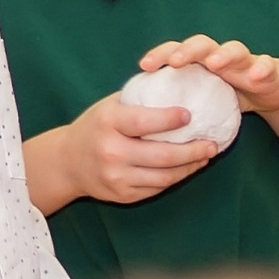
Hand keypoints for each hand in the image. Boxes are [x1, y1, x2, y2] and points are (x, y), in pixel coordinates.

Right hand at [50, 92, 219, 205]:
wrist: (67, 162)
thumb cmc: (95, 126)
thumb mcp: (110, 106)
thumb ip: (140, 98)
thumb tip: (180, 83)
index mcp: (108, 123)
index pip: (143, 122)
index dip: (168, 119)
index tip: (190, 114)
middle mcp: (111, 152)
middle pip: (160, 155)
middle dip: (192, 150)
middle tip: (212, 143)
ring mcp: (116, 177)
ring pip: (163, 176)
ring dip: (190, 166)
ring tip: (206, 155)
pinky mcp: (122, 195)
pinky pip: (156, 188)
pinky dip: (176, 177)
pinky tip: (189, 167)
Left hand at [141, 34, 278, 115]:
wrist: (270, 92)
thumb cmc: (229, 97)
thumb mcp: (203, 102)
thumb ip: (181, 109)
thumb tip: (148, 131)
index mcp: (200, 62)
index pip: (176, 51)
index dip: (160, 55)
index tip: (144, 65)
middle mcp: (221, 56)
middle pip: (201, 44)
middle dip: (187, 50)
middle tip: (174, 62)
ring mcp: (245, 60)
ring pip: (234, 49)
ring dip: (223, 54)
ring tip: (214, 63)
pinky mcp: (268, 69)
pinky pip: (267, 65)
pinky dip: (261, 68)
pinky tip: (256, 76)